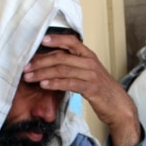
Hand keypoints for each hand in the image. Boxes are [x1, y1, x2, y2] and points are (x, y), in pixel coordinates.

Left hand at [22, 34, 141, 145]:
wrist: (119, 106)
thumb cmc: (102, 90)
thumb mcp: (88, 73)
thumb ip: (73, 66)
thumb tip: (52, 62)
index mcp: (89, 56)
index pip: (71, 41)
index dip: (56, 39)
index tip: (41, 40)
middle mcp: (89, 62)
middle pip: (61, 57)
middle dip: (41, 61)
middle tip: (26, 66)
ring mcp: (91, 75)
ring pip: (62, 69)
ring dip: (43, 73)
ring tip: (29, 77)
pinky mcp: (91, 88)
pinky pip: (69, 83)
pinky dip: (55, 83)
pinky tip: (44, 85)